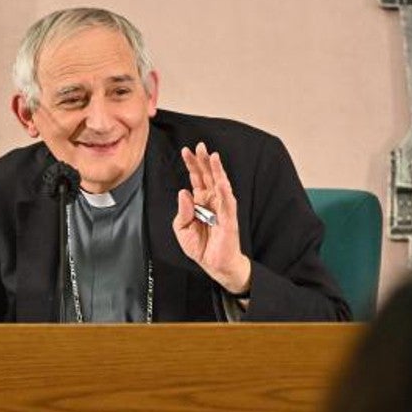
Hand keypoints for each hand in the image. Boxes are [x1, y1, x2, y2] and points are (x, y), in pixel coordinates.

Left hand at [173, 143, 251, 294]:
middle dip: (204, 161)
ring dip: (217, 170)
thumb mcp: (182, 228)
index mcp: (201, 202)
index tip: (186, 150)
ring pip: (221, 184)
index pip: (196, 178)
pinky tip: (221, 180)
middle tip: (200, 146)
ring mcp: (222, 208)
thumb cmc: (201, 247)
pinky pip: (227, 203)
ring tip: (213, 157)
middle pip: (209, 176)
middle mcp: (212, 201)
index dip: (191, 164)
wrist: (215, 265)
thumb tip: (184, 193)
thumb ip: (182, 211)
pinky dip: (225, 191)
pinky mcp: (229, 219)